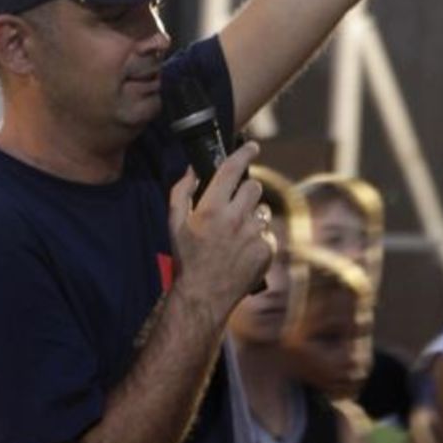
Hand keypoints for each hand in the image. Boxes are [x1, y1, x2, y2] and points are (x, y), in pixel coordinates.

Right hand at [169, 143, 273, 317]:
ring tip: (236, 236)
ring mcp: (254, 235)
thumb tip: (192, 169)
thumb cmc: (187, 259)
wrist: (204, 296)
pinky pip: (268, 233)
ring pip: (262, 211)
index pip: (232, 169)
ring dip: (252, 217)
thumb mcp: (174, 223)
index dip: (244, 153)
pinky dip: (258, 239)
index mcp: (212, 208)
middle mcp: (235, 218)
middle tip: (235, 205)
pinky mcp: (267, 250)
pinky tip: (243, 251)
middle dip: (246, 191)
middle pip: (253, 187)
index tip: (253, 146)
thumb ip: (182, 191)